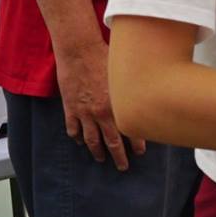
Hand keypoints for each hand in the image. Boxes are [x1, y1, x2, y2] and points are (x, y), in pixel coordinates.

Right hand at [55, 36, 144, 169]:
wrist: (79, 49)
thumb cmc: (104, 55)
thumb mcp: (125, 74)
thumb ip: (132, 90)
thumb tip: (145, 94)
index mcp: (118, 106)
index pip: (131, 131)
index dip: (137, 144)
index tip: (140, 152)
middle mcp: (102, 113)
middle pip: (112, 142)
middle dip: (119, 157)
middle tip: (123, 167)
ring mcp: (84, 113)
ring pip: (91, 140)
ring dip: (97, 152)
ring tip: (101, 159)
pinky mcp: (70, 108)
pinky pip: (73, 130)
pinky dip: (77, 138)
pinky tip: (80, 142)